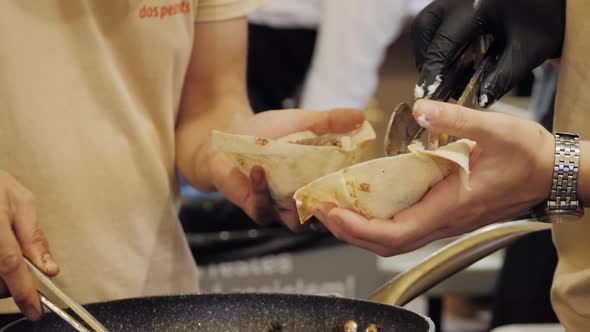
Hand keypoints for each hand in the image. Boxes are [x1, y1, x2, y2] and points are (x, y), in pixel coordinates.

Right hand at [0, 170, 58, 319]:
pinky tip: (2, 256)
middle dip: (15, 286)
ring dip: (3, 282)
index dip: (24, 292)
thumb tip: (50, 268)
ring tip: (9, 257)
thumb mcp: (22, 202)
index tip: (36, 310)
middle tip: (27, 273)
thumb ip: (35, 237)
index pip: (11, 265)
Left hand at [209, 108, 364, 231]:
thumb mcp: (303, 122)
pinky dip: (261, 188)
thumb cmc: (269, 130)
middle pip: (323, 221)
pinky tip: (259, 168)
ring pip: (294, 222)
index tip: (358, 190)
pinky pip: (261, 206)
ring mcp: (278, 208)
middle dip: (329, 214)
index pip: (341, 202)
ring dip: (296, 207)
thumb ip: (331, 122)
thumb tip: (361, 115)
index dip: (351, 201)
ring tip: (296, 191)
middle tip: (331, 197)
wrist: (231, 130)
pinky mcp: (255, 206)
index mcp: (318, 184)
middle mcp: (301, 201)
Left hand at [313, 100, 553, 255]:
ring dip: (360, 227)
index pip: (395, 233)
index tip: (332, 213)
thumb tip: (422, 108)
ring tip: (334, 206)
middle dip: (348, 230)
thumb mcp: (495, 129)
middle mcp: (444, 220)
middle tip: (320, 208)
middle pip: (386, 243)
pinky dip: (378, 220)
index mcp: (450, 206)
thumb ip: (456, 119)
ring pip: (394, 238)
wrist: (551, 172)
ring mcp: (444, 220)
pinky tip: (365, 202)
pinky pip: (405, 226)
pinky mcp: (445, 213)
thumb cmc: (528, 157)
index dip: (358, 228)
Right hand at [413, 0, 564, 106]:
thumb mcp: (528, 52)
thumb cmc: (546, 20)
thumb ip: (502, 78)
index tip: (427, 94)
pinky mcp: (460, 1)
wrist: (556, 1)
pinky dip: (438, 40)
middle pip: (425, 27)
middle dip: (426, 58)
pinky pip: (438, 19)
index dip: (432, 71)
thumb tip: (477, 102)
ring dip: (429, 49)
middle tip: (434, 83)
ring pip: (427, 22)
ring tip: (443, 73)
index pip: (443, 43)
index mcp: (477, 6)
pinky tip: (453, 58)